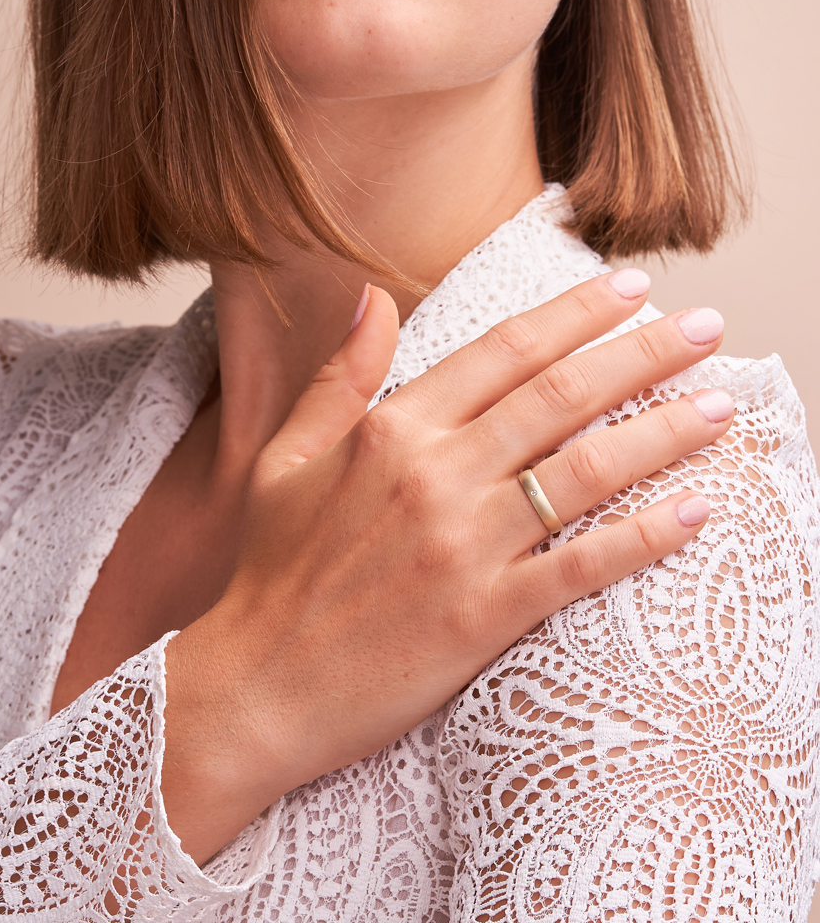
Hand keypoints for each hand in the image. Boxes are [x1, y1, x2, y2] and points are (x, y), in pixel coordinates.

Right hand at [164, 270, 731, 863]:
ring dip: (663, 433)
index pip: (503, 352)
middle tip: (704, 329)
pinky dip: (644, 536)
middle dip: (642, 354)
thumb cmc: (267, 568)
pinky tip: (694, 511)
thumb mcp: (286, 457)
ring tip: (720, 405)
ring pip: (585, 472)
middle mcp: (435, 476)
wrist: (254, 685)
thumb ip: (341, 374)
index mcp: (389, 430)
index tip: (630, 288)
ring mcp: (464, 546)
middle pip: (560, 398)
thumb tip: (374, 296)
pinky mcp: (485, 616)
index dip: (575, 313)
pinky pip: (582, 565)